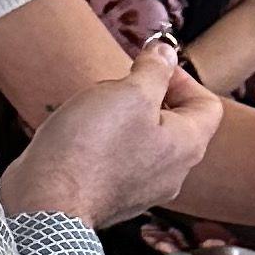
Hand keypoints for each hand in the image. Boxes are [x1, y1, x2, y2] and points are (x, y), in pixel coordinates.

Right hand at [0, 43, 223, 230]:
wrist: (46, 200)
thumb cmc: (91, 148)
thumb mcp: (129, 92)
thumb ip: (155, 70)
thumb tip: (165, 53)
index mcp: (187, 146)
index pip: (207, 105)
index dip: (181, 78)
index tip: (151, 69)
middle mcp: (172, 173)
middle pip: (174, 123)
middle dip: (147, 97)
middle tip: (119, 87)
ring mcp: (143, 189)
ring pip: (144, 142)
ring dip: (123, 120)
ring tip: (95, 112)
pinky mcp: (113, 197)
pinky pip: (119, 162)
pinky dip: (105, 145)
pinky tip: (80, 138)